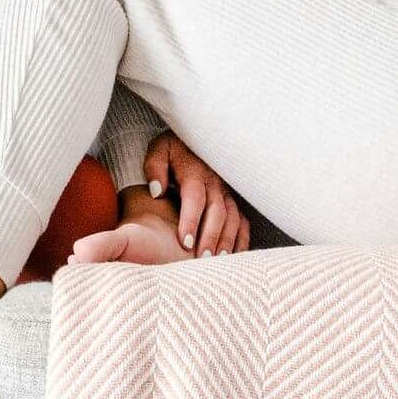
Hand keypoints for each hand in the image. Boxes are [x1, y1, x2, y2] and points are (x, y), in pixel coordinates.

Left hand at [145, 133, 247, 255]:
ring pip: (233, 218)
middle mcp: (214, 183)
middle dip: (211, 237)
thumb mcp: (159, 150)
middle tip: (202, 259)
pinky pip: (242, 220)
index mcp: (195, 172)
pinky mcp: (232, 198)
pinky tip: (235, 255)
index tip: (185, 242)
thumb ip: (155, 168)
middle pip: (217, 212)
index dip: (191, 221)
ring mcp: (226, 191)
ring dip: (227, 239)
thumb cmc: (173, 148)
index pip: (195, 199)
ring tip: (218, 261)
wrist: (194, 138)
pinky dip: (241, 237)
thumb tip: (156, 191)